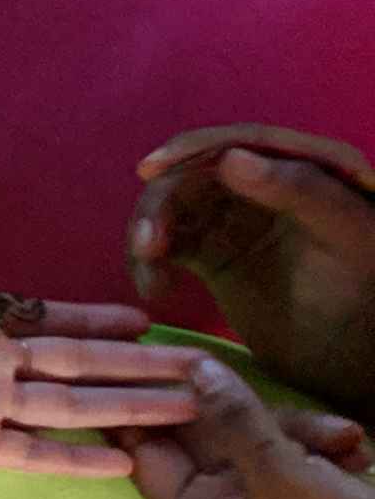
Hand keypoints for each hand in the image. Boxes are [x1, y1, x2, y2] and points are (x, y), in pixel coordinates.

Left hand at [0, 167, 200, 475]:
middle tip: (200, 368)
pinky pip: (31, 451)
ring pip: (75, 407)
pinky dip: (77, 460)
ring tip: (190, 406)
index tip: (140, 319)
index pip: (49, 319)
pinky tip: (123, 465)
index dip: (93, 318)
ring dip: (132, 406)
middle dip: (139, 366)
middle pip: (80, 364)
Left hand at [123, 355, 374, 498]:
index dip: (146, 406)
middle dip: (253, 417)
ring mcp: (254, 493)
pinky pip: (291, 445)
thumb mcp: (282, 474)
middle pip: (205, 434)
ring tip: (345, 441)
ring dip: (303, 431)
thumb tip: (193, 370)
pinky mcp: (294, 483)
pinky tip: (354, 450)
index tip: (155, 360)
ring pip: (255, 432)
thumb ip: (234, 420)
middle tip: (292, 422)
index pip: (145, 451)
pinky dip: (322, 442)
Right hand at [129, 123, 374, 410]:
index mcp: (310, 166)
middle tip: (146, 247)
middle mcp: (269, 185)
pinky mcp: (214, 253)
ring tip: (150, 276)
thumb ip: (298, 189)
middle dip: (162, 204)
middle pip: (195, 173)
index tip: (149, 170)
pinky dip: (151, 263)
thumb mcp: (344, 233)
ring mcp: (238, 219)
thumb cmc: (366, 293)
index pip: (243, 142)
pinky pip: (168, 245)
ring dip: (149, 234)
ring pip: (174, 208)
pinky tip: (156, 290)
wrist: (353, 355)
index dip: (192, 149)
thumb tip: (228, 158)